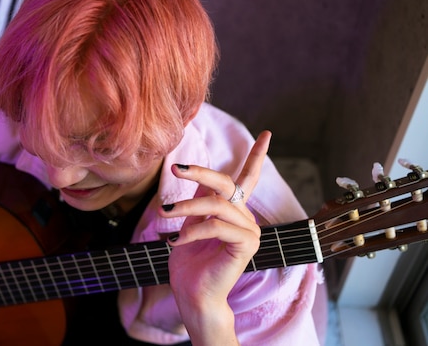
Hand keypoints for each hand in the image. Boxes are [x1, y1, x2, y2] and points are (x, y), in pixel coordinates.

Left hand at [159, 131, 270, 344]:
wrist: (192, 296)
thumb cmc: (189, 263)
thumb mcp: (189, 225)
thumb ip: (198, 203)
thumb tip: (196, 178)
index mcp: (233, 211)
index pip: (248, 179)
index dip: (257, 156)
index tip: (267, 134)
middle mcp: (245, 218)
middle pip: (227, 183)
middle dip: (199, 172)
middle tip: (175, 168)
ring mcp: (248, 231)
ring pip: (216, 204)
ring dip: (186, 208)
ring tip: (164, 214)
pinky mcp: (245, 245)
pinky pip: (217, 226)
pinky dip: (193, 231)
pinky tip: (176, 240)